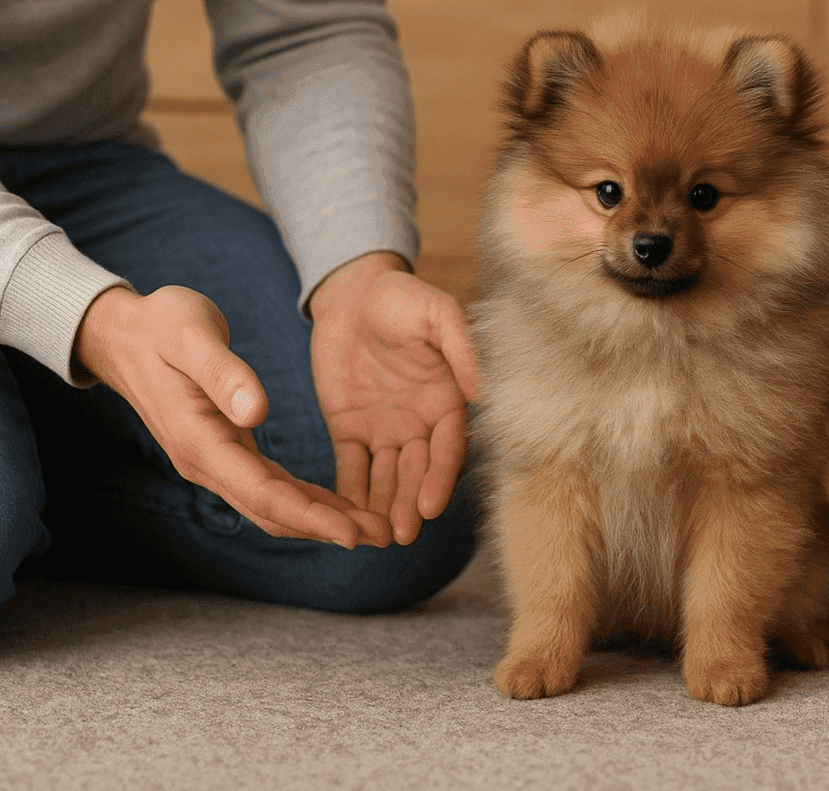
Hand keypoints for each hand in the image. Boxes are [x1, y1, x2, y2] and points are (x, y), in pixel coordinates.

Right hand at [74, 284, 386, 546]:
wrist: (124, 332)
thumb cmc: (160, 326)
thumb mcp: (191, 337)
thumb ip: (224, 374)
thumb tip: (257, 414)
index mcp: (201, 441)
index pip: (263, 493)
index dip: (310, 516)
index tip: (353, 532)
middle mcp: (207, 462)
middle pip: (273, 510)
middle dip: (328, 527)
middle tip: (384, 535)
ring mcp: (215, 461)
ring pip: (273, 504)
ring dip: (322, 519)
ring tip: (375, 527)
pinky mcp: (225, 450)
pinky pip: (270, 486)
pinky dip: (307, 500)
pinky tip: (340, 506)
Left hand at [308, 252, 478, 545]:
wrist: (353, 291)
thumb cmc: (402, 297)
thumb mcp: (436, 313)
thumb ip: (460, 348)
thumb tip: (481, 393)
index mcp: (446, 400)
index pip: (447, 448)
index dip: (439, 477)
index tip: (430, 506)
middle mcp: (420, 423)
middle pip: (417, 472)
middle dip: (410, 504)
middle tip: (402, 535)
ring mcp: (385, 429)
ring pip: (387, 478)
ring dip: (384, 507)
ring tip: (378, 538)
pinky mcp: (350, 429)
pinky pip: (352, 467)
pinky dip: (351, 493)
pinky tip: (346, 518)